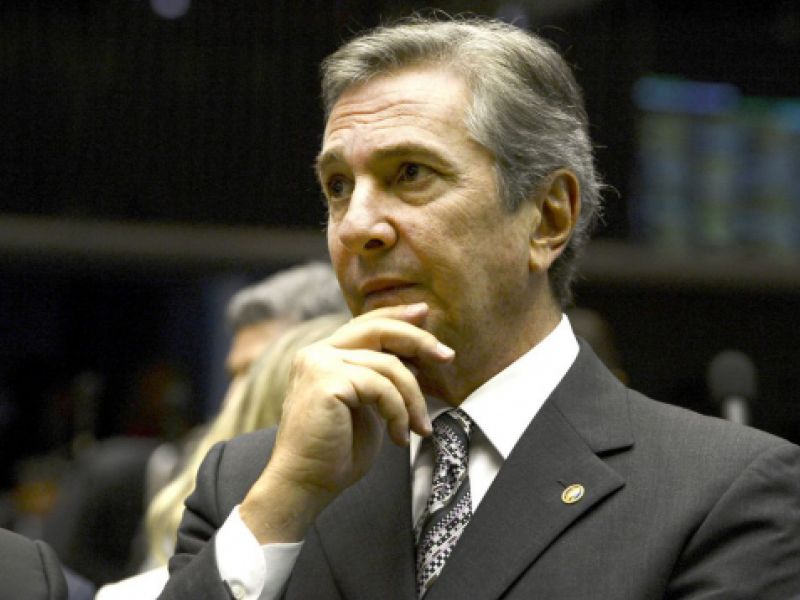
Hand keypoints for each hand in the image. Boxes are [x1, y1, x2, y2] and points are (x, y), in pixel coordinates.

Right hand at [240, 302, 454, 542]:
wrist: (306, 484)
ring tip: (420, 427)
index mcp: (323, 356)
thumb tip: (415, 361)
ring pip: (388, 365)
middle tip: (447, 356)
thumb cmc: (336, 453)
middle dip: (417, 340)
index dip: (396, 316)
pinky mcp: (326, 379)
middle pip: (377, 330)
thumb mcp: (366, 406)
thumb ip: (380, 380)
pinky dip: (399, 412)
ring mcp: (318, 363)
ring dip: (413, 399)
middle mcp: (316, 353)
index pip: (364, 325)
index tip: (424, 314)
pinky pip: (381, 387)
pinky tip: (400, 436)